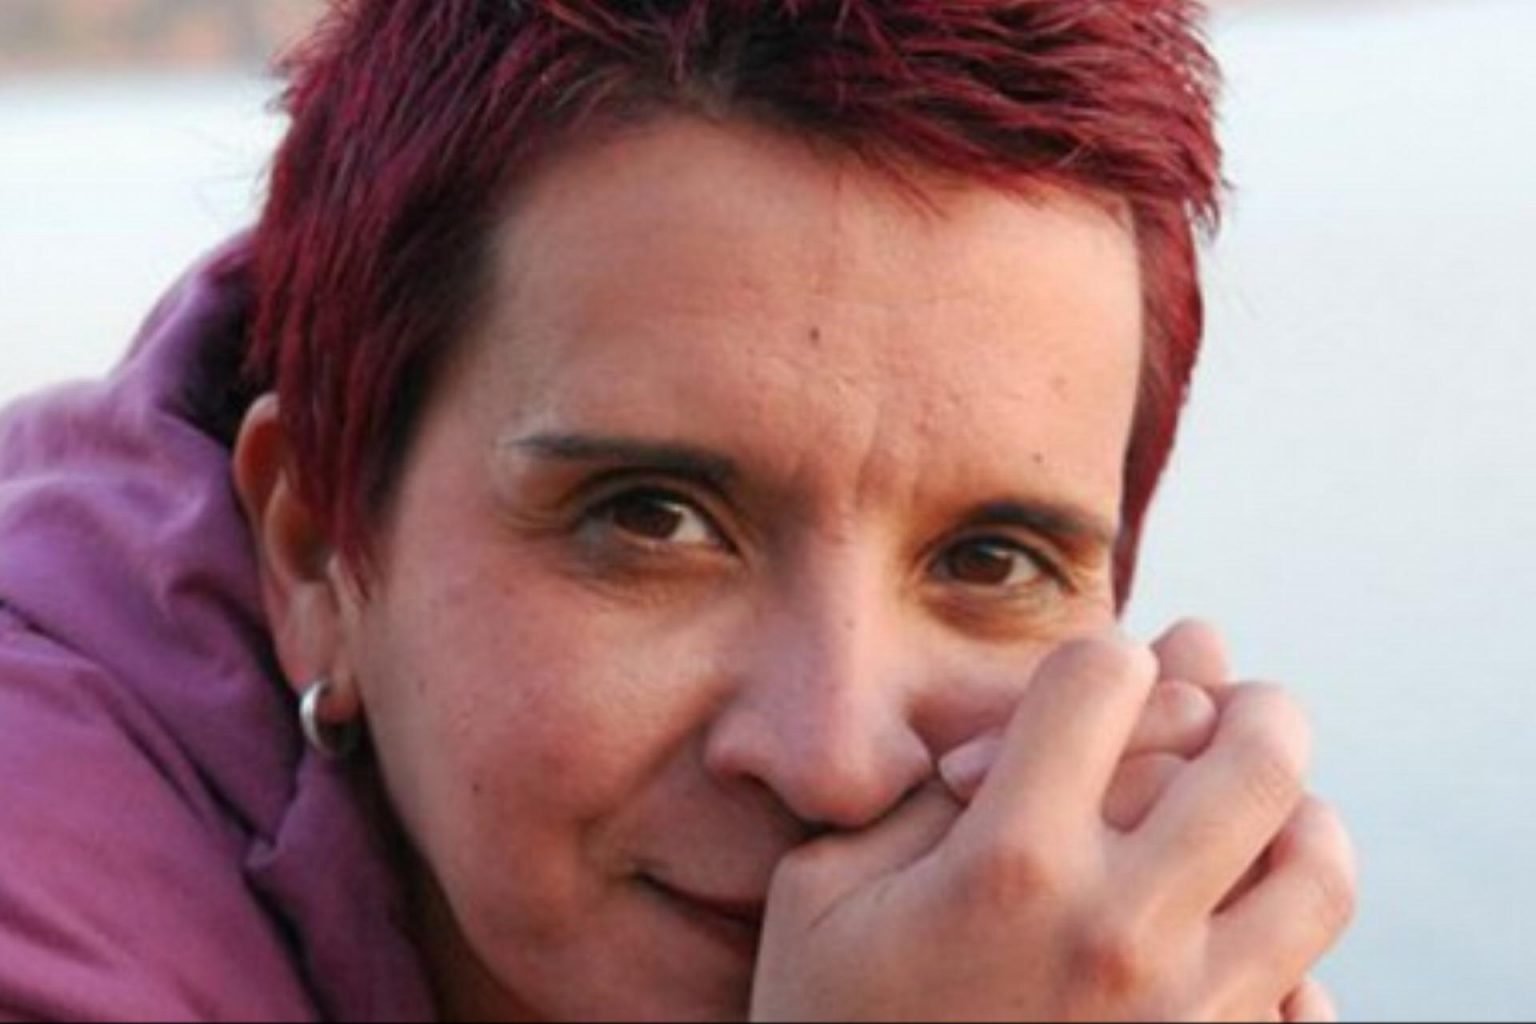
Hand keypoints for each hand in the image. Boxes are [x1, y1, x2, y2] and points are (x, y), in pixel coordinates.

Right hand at [941, 621, 1341, 1020]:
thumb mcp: (826, 893)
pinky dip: (1298, 939)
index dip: (1109, 659)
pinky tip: (1251, 920)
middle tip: (1233, 699)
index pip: (1106, 681)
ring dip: (1301, 812)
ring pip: (1316, 868)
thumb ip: (919, 799)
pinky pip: (1312, 989)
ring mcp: (1184, 1013)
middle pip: (1250, 756)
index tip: (1096, 688)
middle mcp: (1116, 928)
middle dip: (1248, 704)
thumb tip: (1018, 731)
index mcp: (1007, 862)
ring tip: (1270, 805)